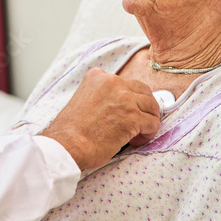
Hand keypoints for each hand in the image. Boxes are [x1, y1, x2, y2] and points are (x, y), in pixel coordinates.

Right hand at [40, 67, 160, 169]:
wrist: (68, 144)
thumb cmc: (72, 130)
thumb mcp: (84, 100)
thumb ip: (102, 96)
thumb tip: (119, 107)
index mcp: (98, 76)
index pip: (125, 83)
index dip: (128, 100)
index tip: (123, 113)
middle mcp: (113, 82)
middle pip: (143, 91)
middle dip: (144, 108)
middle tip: (138, 123)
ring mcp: (125, 98)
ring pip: (152, 106)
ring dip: (148, 121)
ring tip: (137, 134)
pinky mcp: (133, 116)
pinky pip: (153, 123)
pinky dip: (148, 134)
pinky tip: (135, 141)